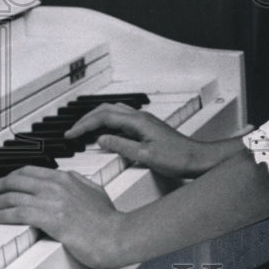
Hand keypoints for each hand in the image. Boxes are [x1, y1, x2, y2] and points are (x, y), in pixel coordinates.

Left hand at [0, 166, 124, 268]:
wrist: (117, 235)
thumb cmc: (109, 220)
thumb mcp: (95, 192)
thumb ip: (79, 184)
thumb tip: (70, 180)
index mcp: (67, 178)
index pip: (31, 171)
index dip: (11, 177)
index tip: (1, 184)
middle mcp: (57, 185)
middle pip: (16, 179)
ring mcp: (53, 200)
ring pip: (12, 195)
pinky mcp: (50, 218)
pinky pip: (17, 212)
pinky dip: (1, 214)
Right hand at [64, 103, 215, 178]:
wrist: (197, 158)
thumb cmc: (177, 158)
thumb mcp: (145, 156)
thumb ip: (121, 146)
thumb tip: (101, 139)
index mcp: (137, 121)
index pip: (103, 117)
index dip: (84, 125)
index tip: (71, 134)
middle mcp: (140, 117)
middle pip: (106, 110)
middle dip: (86, 119)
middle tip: (72, 131)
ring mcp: (144, 121)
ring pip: (114, 112)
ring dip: (97, 119)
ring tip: (83, 131)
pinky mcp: (147, 128)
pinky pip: (122, 120)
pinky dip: (108, 124)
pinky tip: (105, 134)